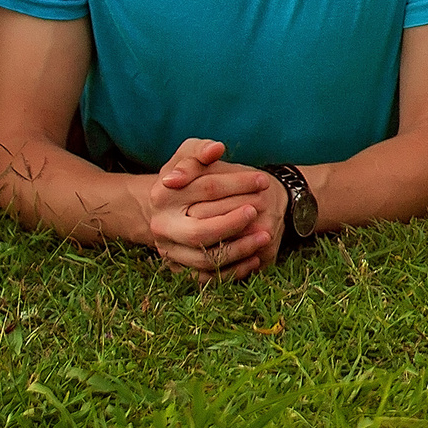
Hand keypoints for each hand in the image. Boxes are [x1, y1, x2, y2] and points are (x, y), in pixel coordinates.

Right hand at [146, 137, 276, 282]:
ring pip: (205, 259)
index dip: (238, 183)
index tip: (263, 181)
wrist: (164, 208)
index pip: (206, 189)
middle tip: (258, 211)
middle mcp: (162, 226)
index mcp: (163, 195)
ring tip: (265, 236)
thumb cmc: (184, 176)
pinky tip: (254, 258)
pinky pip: (206, 278)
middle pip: (200, 232)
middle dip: (233, 224)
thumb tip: (216, 149)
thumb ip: (201, 149)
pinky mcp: (178, 268)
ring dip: (239, 250)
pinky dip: (232, 272)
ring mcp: (169, 251)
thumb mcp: (188, 155)